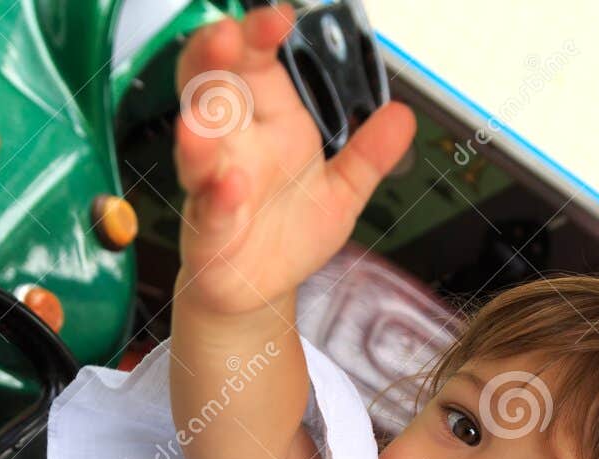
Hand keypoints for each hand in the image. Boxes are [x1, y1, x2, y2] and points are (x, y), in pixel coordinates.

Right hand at [171, 5, 415, 315]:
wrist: (259, 291)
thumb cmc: (287, 233)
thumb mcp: (342, 192)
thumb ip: (369, 155)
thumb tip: (402, 117)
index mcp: (268, 123)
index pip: (255, 64)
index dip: (259, 37)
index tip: (278, 19)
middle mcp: (233, 145)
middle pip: (210, 88)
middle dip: (211, 61)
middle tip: (222, 37)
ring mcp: (213, 186)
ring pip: (196, 147)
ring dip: (198, 129)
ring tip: (202, 116)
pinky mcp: (208, 232)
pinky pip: (208, 209)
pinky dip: (217, 198)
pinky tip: (230, 185)